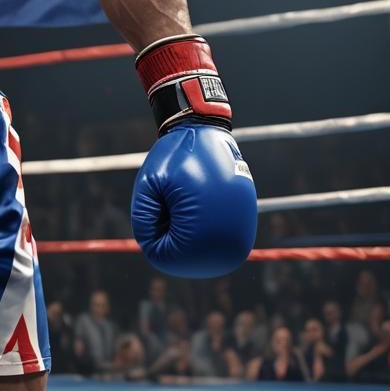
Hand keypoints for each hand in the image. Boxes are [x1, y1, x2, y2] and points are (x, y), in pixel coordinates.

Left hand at [130, 35, 256, 277]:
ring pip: (201, 253)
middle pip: (183, 259)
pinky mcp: (246, 223)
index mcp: (203, 233)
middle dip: (170, 233)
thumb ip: (143, 220)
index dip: (151, 231)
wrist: (207, 131)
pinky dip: (203, 229)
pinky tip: (199, 203)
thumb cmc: (173, 157)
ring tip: (187, 200)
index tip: (158, 202)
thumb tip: (152, 248)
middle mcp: (230, 242)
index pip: (163, 258)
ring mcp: (242, 233)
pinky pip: (217, 240)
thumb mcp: (148, 185)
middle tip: (173, 199)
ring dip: (188, 234)